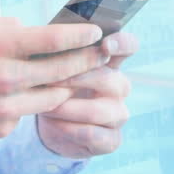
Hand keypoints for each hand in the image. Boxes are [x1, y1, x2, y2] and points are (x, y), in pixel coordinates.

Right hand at [0, 13, 108, 141]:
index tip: (97, 32)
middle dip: (87, 60)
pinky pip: (28, 112)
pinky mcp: (3, 128)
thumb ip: (9, 26)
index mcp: (0, 47)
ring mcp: (6, 107)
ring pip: (53, 96)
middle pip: (62, 70)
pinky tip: (18, 95)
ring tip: (68, 75)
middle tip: (102, 54)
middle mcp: (7, 78)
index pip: (55, 40)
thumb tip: (35, 32)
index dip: (81, 36)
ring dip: (62, 86)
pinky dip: (29, 103)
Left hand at [36, 31, 138, 158]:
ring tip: (46, 106)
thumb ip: (59, 51)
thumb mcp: (56, 67)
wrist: (51, 125)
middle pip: (107, 79)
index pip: (128, 46)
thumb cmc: (55, 87)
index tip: (105, 45)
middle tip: (48, 80)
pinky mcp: (112, 140)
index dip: (122, 44)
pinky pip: (92, 134)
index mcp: (110, 63)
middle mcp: (120, 87)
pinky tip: (53, 124)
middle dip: (75, 79)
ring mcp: (119, 114)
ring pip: (98, 110)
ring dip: (67, 108)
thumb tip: (45, 34)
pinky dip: (68, 129)